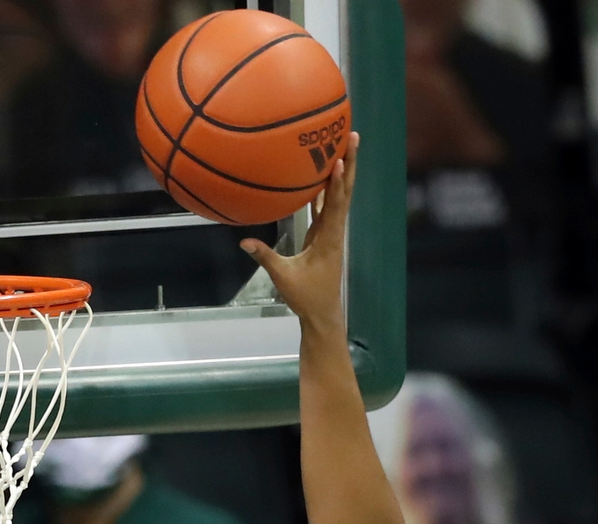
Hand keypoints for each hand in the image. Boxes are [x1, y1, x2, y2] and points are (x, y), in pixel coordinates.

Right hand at [240, 133, 356, 343]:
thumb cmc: (307, 297)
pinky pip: (328, 206)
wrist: (322, 313)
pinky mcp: (325, 235)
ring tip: (342, 144)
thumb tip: (244, 241)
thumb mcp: (284, 277)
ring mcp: (332, 231)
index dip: (337, 182)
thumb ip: (265, 257)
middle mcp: (335, 230)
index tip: (338, 158)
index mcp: (329, 239)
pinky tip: (321, 172)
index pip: (336, 205)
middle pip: (345, 191)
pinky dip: (327, 188)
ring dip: (342, 171)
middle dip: (349, 164)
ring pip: (339, 196)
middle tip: (353, 136)